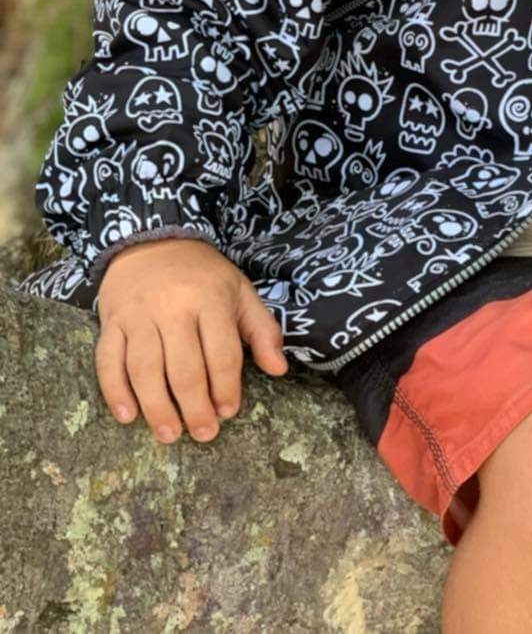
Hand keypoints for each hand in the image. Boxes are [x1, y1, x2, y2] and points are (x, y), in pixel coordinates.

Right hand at [94, 236, 287, 444]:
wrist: (152, 241)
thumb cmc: (203, 275)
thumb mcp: (240, 292)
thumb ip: (262, 330)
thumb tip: (279, 370)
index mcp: (211, 299)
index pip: (221, 353)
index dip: (226, 388)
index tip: (228, 412)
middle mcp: (173, 308)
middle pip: (184, 368)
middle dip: (195, 407)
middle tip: (204, 434)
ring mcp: (138, 316)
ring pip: (145, 369)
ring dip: (157, 408)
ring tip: (169, 434)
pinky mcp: (111, 322)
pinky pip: (108, 361)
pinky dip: (115, 391)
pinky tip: (127, 416)